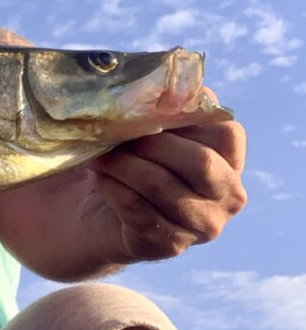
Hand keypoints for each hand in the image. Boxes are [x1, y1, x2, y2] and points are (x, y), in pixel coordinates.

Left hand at [88, 116, 246, 262]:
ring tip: (98, 154)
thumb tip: (162, 85)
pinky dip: (112, 187)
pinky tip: (99, 177)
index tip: (145, 112)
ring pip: (161, 186)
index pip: (226, 134)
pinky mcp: (169, 244)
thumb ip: (163, 105)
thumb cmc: (134, 161)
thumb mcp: (151, 129)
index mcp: (230, 161)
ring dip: (122, 164)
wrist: (103, 213)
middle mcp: (228, 196)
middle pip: (199, 162)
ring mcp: (202, 225)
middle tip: (115, 132)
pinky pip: (138, 209)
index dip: (184, 119)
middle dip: (151, 143)